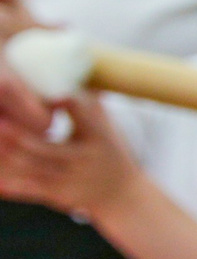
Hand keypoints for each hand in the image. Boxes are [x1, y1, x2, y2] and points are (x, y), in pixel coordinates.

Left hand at [0, 92, 143, 224]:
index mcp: (99, 136)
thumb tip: (73, 62)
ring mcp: (69, 180)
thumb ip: (87, 100)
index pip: (86, 117)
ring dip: (7, 156)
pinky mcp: (57, 196)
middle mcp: (84, 159)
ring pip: (31, 168)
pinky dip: (9, 185)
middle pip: (47, 148)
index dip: (73, 105)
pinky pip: (27, 189)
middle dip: (18, 135)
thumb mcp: (106, 124)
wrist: (122, 194)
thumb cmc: (110, 149)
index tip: (59, 96)